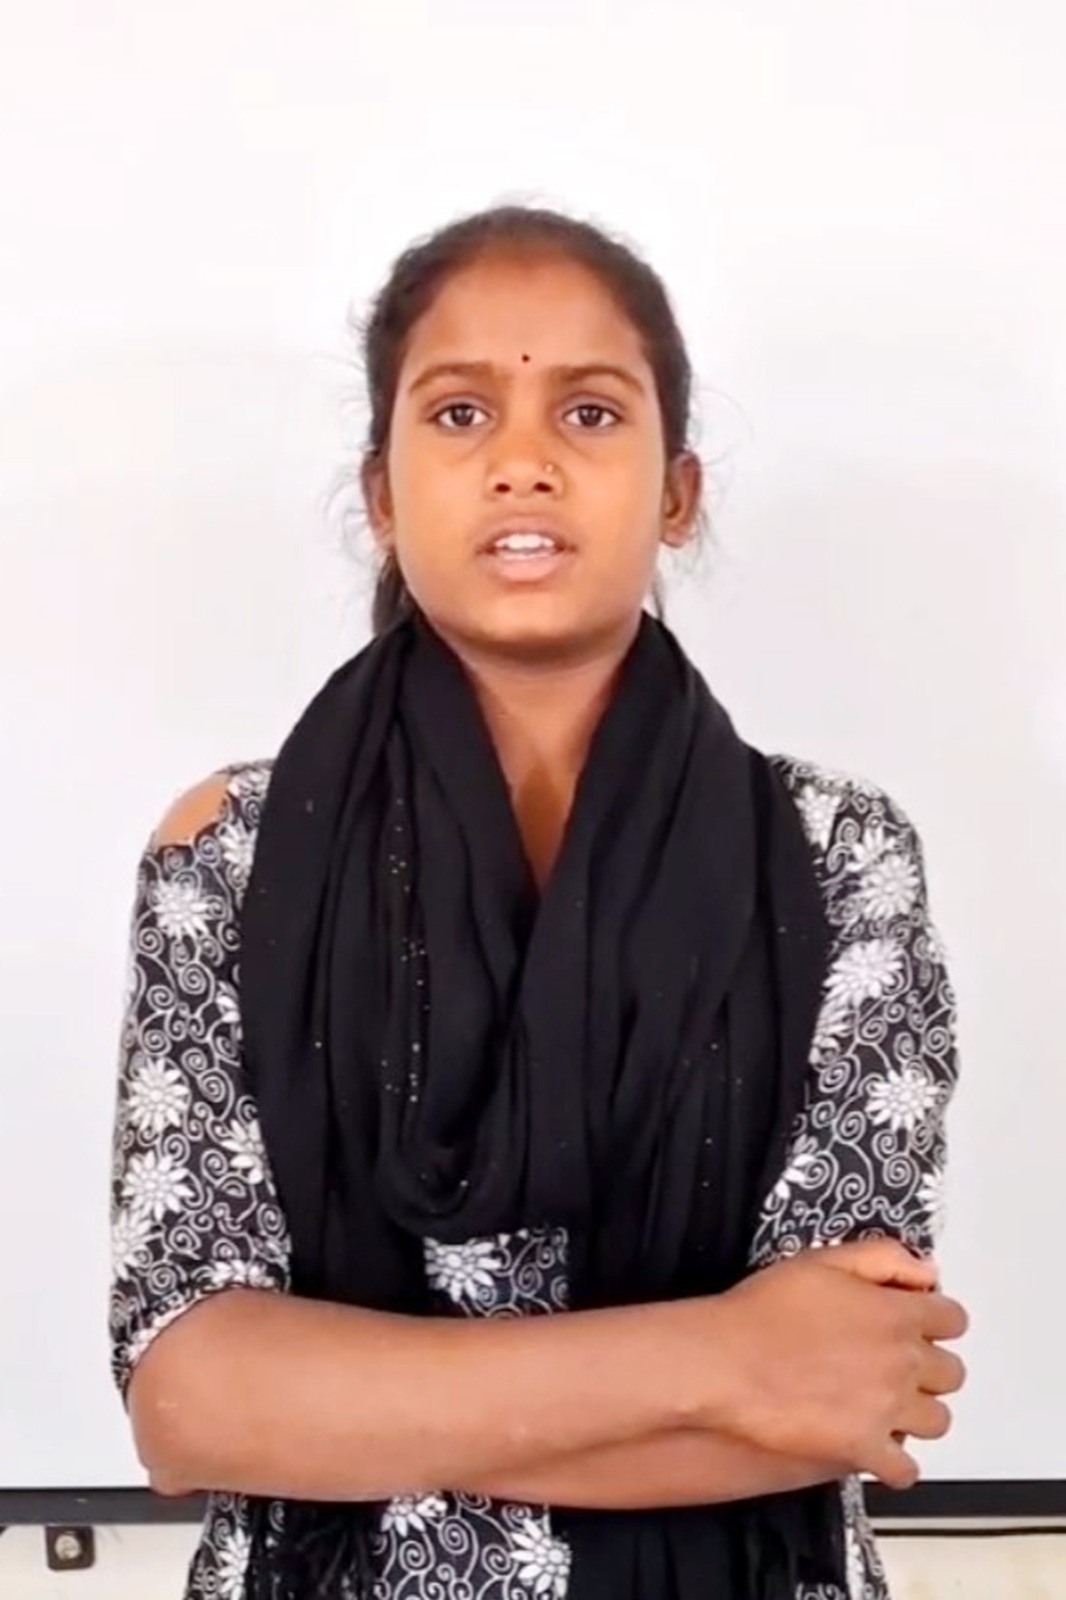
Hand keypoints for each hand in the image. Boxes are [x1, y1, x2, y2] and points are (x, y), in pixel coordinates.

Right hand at [685, 1241, 967, 1489]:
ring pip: (937, 1421)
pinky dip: (897, 1464)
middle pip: (951, 1373)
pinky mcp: (864, 1449)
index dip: (937, 1319)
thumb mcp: (821, 1260)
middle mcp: (902, 1363)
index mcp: (896, 1314)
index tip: (920, 1322)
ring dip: (919, 1413)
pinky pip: (905, 1470)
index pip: (952, 1319)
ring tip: (890, 1406)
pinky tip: (879, 1450)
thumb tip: (924, 1269)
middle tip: (900, 1364)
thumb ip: (882, 1258)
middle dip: (931, 1367)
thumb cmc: (763, 1310)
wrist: (726, 1362)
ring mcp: (887, 1409)